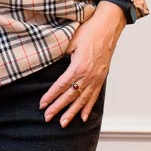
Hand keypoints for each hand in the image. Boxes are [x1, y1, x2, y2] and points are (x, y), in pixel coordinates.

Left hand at [39, 0, 123, 124]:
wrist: (108, 26)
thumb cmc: (89, 31)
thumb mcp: (70, 42)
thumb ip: (60, 56)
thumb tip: (48, 64)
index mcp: (78, 67)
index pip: (61, 86)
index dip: (51, 97)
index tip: (42, 105)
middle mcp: (88, 76)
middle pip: (70, 96)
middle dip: (58, 108)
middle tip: (47, 118)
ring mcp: (96, 78)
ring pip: (82, 100)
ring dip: (72, 113)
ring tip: (63, 123)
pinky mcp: (101, 77)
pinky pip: (94, 96)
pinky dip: (88, 107)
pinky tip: (83, 117)